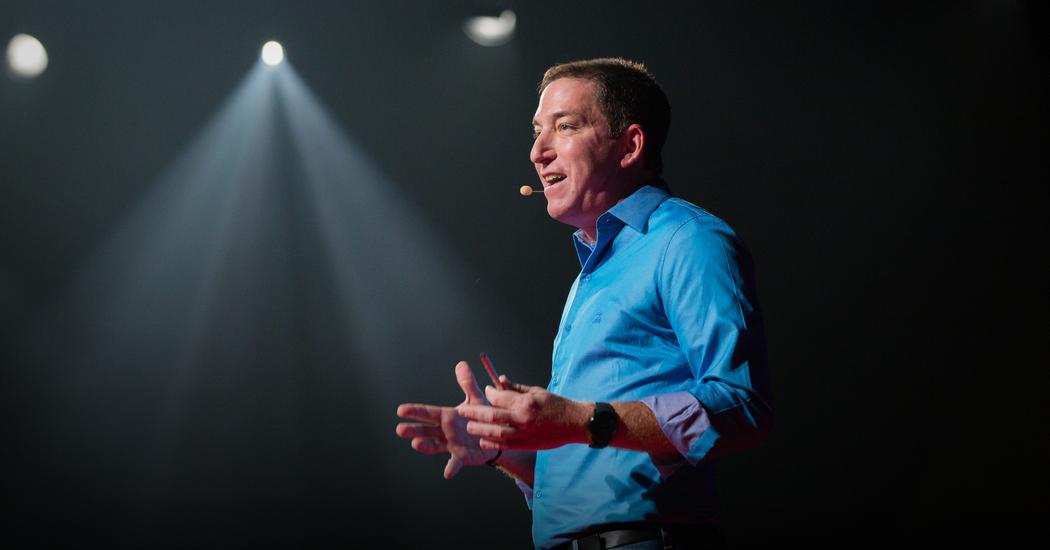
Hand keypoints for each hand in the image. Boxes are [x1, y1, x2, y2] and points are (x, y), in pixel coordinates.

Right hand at [395, 361, 497, 478]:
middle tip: (399, 430)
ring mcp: (452, 445)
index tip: (400, 410)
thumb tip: (461, 364)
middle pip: (426, 430)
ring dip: (425, 446)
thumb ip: (468, 384)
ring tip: (415, 444)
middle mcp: (445, 431)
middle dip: (413, 430)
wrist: (497, 434)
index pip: (427, 413)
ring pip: (435, 445)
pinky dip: (451, 467)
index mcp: (446, 416)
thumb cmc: (483, 416)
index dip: (414, 412)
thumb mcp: (476, 399)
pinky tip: (447, 473)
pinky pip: (455, 462)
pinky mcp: (463, 456)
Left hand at [457, 376, 588, 450]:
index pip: (499, 397)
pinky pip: (505, 445)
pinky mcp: (527, 444)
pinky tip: (483, 440)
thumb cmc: (557, 405)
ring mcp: (524, 433)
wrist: (575, 423)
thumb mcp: (537, 391)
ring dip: (480, 430)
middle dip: (475, 413)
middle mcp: (523, 418)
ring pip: (496, 433)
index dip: (489, 394)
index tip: (485, 391)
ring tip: (470, 427)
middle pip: (492, 416)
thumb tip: (500, 380)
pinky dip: (492, 443)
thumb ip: (516, 388)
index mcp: (525, 402)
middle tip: (463, 410)